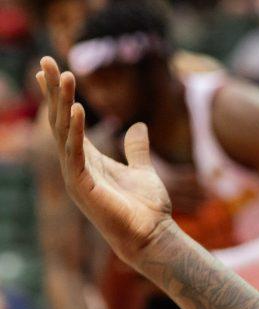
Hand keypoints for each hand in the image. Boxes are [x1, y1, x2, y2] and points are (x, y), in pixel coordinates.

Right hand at [36, 57, 174, 267]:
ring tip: (64, 75)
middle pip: (60, 121)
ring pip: (63, 132)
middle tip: (46, 61)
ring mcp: (76, 176)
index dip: (58, 96)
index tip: (49, 71)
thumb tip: (139, 127)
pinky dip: (75, 131)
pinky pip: (75, 153)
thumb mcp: (144, 171)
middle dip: (54, 90)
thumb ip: (137, 149)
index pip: (67, 122)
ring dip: (63, 102)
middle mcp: (77, 165)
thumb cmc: (148, 211)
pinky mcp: (82, 187)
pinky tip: (75, 109)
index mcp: (89, 160)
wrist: (154, 238)